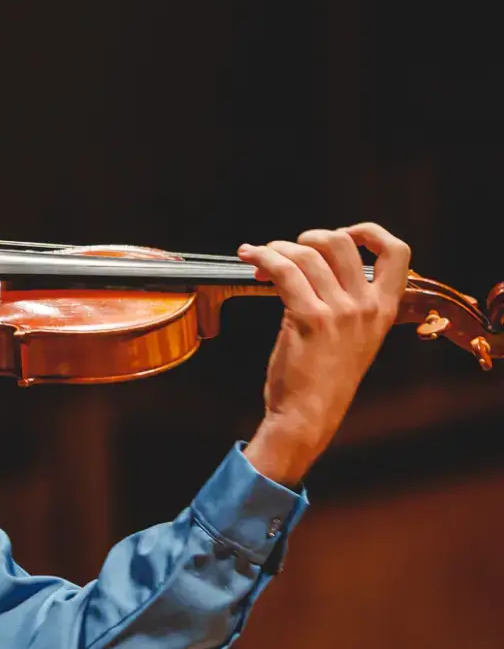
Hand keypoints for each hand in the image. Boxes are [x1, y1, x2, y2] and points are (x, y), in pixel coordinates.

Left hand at [237, 223, 410, 485]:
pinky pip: (284, 272)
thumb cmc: (323, 379)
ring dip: (277, 248)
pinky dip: (263, 258)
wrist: (308, 416)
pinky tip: (250, 259)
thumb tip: (316, 265)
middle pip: (341, 243)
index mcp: (384, 309)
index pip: (398, 253)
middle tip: (288, 250)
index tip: (343, 233)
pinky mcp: (309, 319)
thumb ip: (347, 303)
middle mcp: (367, 307)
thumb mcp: (353, 337)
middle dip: (308, 237)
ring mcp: (340, 312)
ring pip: (307, 255)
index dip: (369, 232)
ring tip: (260, 256)